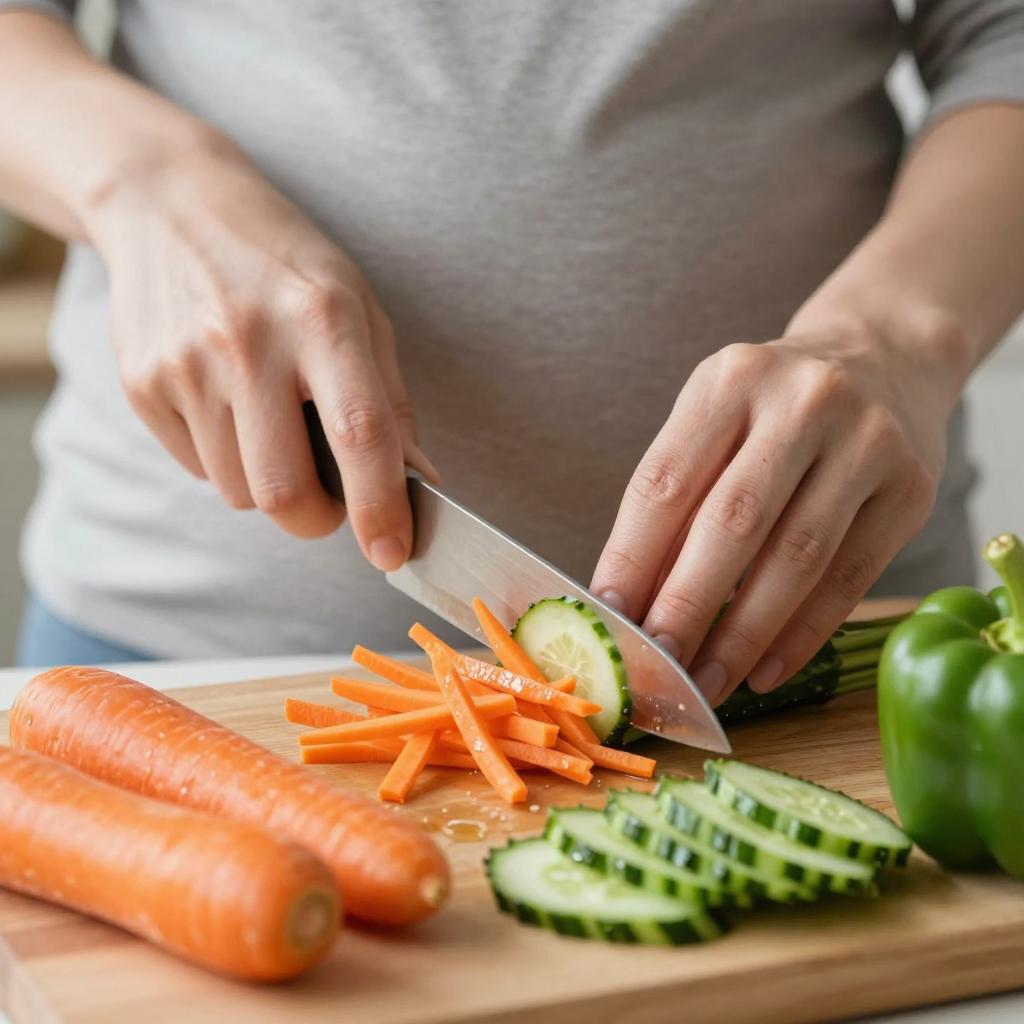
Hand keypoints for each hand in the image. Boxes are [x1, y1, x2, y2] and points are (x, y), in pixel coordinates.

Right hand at [88, 135, 434, 567]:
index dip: (380, 506)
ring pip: (239, 492)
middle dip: (317, 520)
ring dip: (269, 484)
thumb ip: (390, 401)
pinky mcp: (142, 383)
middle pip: (283, 491)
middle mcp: (250, 341)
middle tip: (331, 501)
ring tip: (272, 422)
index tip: (393, 553)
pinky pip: (198, 468)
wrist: (169, 205)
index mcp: (322, 317)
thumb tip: (418, 483)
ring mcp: (186, 364)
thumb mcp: (358, 308)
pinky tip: (227, 402)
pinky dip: (226, 459)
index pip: (360, 432)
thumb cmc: (284, 265)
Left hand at [591, 319, 960, 705]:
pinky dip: (801, 633)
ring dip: (743, 635)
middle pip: (732, 523)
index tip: (608, 619)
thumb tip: (632, 599)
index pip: (665, 482)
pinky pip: (849, 577)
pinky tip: (765, 669)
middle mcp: (802, 401)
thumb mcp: (717, 419)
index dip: (631, 558)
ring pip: (796, 558)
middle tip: (657, 667)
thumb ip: (680, 495)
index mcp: (729, 380)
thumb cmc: (774, 408)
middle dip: (686, 607)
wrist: (884, 361)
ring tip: (706, 683)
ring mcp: (866, 441)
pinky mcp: (912, 488)